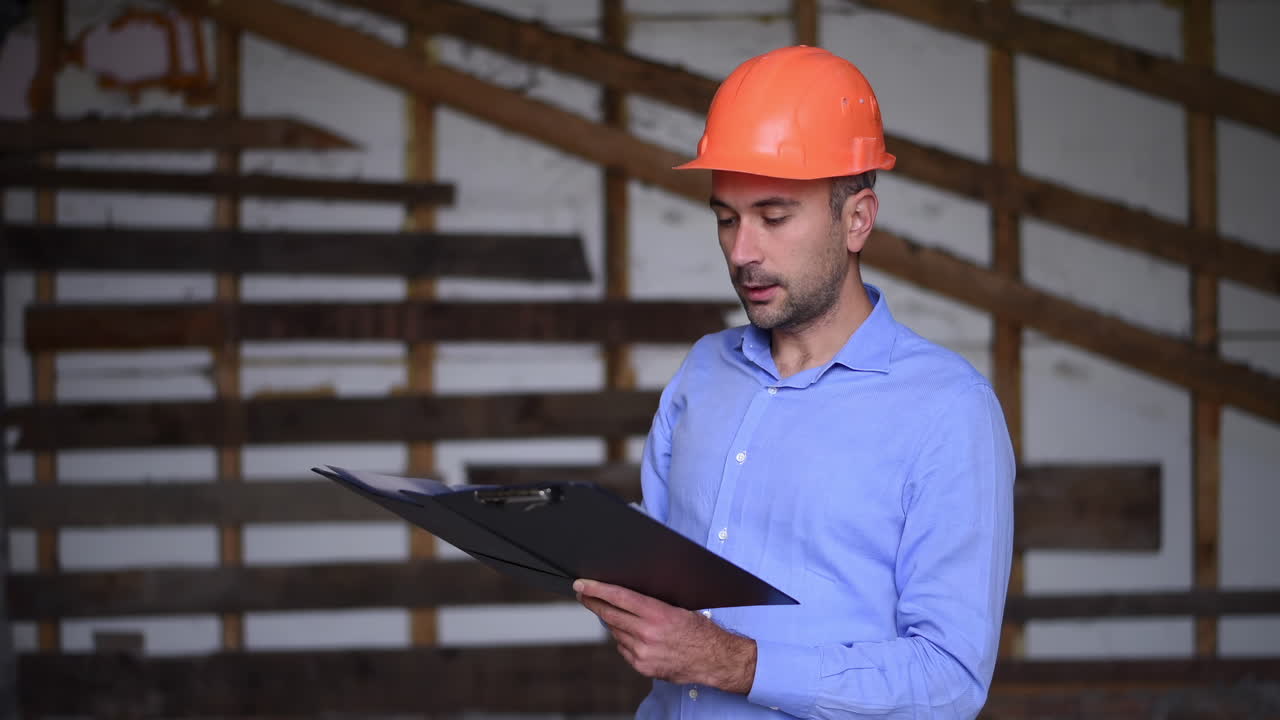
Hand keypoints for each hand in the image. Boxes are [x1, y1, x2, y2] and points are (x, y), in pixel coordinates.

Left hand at [574, 578, 755, 693]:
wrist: (714, 660)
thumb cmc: (699, 630)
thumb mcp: (678, 609)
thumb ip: (650, 605)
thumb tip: (624, 597)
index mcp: (657, 614)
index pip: (619, 597)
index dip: (597, 590)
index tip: (581, 585)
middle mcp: (647, 634)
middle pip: (610, 615)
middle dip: (594, 603)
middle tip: (583, 595)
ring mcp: (643, 652)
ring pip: (616, 632)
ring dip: (614, 623)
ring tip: (623, 617)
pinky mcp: (642, 667)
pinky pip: (624, 649)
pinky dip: (625, 640)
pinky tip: (637, 637)